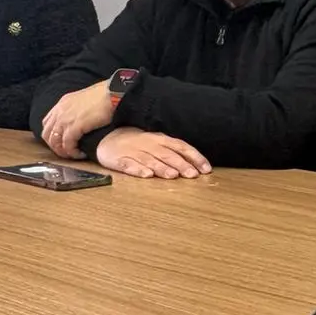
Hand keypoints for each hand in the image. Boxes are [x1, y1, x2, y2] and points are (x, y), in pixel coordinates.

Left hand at [41, 80, 115, 157]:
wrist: (113, 93)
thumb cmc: (105, 95)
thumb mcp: (84, 100)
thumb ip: (77, 110)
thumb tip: (80, 121)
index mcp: (62, 104)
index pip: (47, 123)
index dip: (52, 135)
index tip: (61, 142)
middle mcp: (60, 111)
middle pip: (47, 134)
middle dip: (55, 146)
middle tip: (67, 152)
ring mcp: (66, 118)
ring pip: (55, 141)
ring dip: (62, 151)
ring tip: (73, 155)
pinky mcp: (75, 126)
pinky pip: (67, 144)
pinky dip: (72, 152)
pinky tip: (81, 154)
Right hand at [95, 128, 211, 179]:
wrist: (109, 138)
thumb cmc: (140, 144)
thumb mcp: (159, 143)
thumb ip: (175, 153)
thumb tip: (197, 166)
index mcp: (161, 140)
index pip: (181, 147)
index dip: (195, 157)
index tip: (206, 169)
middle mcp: (150, 145)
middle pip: (167, 155)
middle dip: (181, 165)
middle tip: (192, 175)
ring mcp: (134, 152)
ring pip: (150, 160)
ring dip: (162, 168)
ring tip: (172, 176)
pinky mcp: (119, 160)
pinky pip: (129, 165)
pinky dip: (138, 170)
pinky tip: (146, 175)